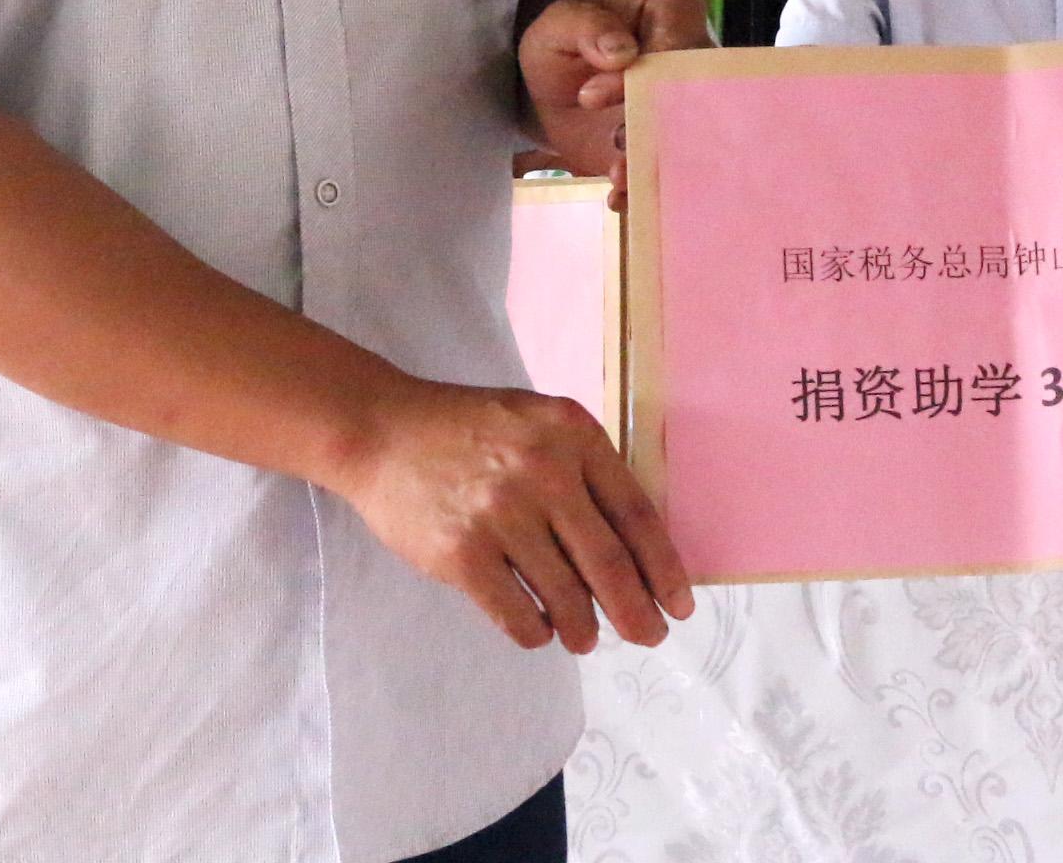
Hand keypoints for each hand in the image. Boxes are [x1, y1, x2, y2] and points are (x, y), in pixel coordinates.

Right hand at [328, 378, 693, 654]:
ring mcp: (500, 514)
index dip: (664, 566)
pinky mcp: (461, 553)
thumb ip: (585, 468)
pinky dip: (536, 631)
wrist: (384, 431)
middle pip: (608, 562)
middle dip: (637, 611)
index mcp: (572, 435)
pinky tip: (541, 630)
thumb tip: (635, 545)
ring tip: (587, 639)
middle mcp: (543, 472)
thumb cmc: (470, 430)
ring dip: (584, 628)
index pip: (635, 513)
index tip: (679, 603)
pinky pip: (516, 612)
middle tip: (650, 636)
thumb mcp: (540, 424)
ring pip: (565, 594)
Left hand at [520, 0, 710, 179]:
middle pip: (694, 94)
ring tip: (617, 176)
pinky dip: (647, 186)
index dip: (644, 73)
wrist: (556, 85)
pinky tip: (619, 197)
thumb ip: (587, 26)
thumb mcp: (560, 24)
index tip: (589, 96)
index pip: (676, 44)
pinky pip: (670, 168)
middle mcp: (693, 61)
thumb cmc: (565, 41)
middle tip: (615, 142)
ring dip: (657, 160)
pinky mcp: (668, 146)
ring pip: (688, 136)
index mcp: (673, 15)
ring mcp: (686, 107)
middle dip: (657, 125)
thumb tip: (623, 52)